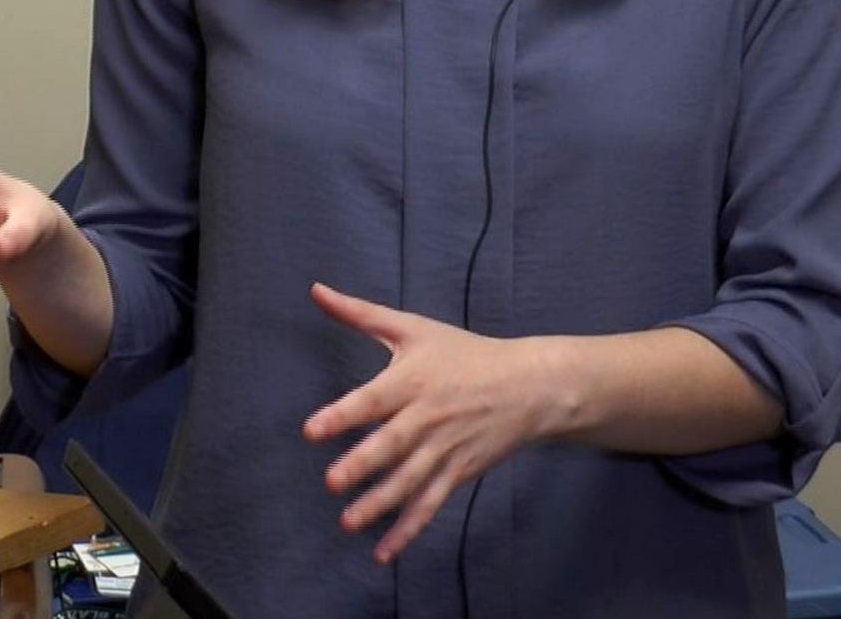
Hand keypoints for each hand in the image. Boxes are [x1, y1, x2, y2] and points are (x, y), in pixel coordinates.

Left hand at [301, 283, 561, 563]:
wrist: (528, 386)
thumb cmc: (464, 354)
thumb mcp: (412, 327)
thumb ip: (359, 313)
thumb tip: (316, 290)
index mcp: (412, 380)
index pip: (371, 400)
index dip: (342, 415)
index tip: (312, 430)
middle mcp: (427, 418)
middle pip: (391, 445)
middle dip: (362, 465)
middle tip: (332, 481)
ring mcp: (445, 449)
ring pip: (408, 481)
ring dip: (379, 504)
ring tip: (348, 522)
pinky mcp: (458, 473)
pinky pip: (430, 504)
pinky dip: (409, 529)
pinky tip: (384, 550)